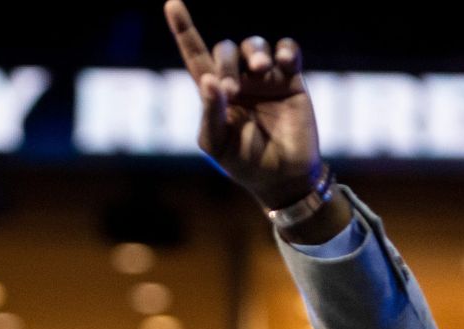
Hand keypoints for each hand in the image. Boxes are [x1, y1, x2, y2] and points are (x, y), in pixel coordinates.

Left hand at [164, 0, 322, 208]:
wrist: (283, 176)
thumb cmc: (244, 164)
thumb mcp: (217, 143)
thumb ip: (210, 113)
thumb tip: (209, 80)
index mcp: (214, 94)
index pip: (195, 55)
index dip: (183, 30)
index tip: (172, 3)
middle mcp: (238, 80)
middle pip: (225, 49)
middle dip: (226, 62)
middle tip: (233, 90)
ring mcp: (264, 79)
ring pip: (254, 44)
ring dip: (254, 52)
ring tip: (261, 70)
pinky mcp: (291, 79)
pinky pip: (287, 49)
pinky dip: (284, 50)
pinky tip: (283, 64)